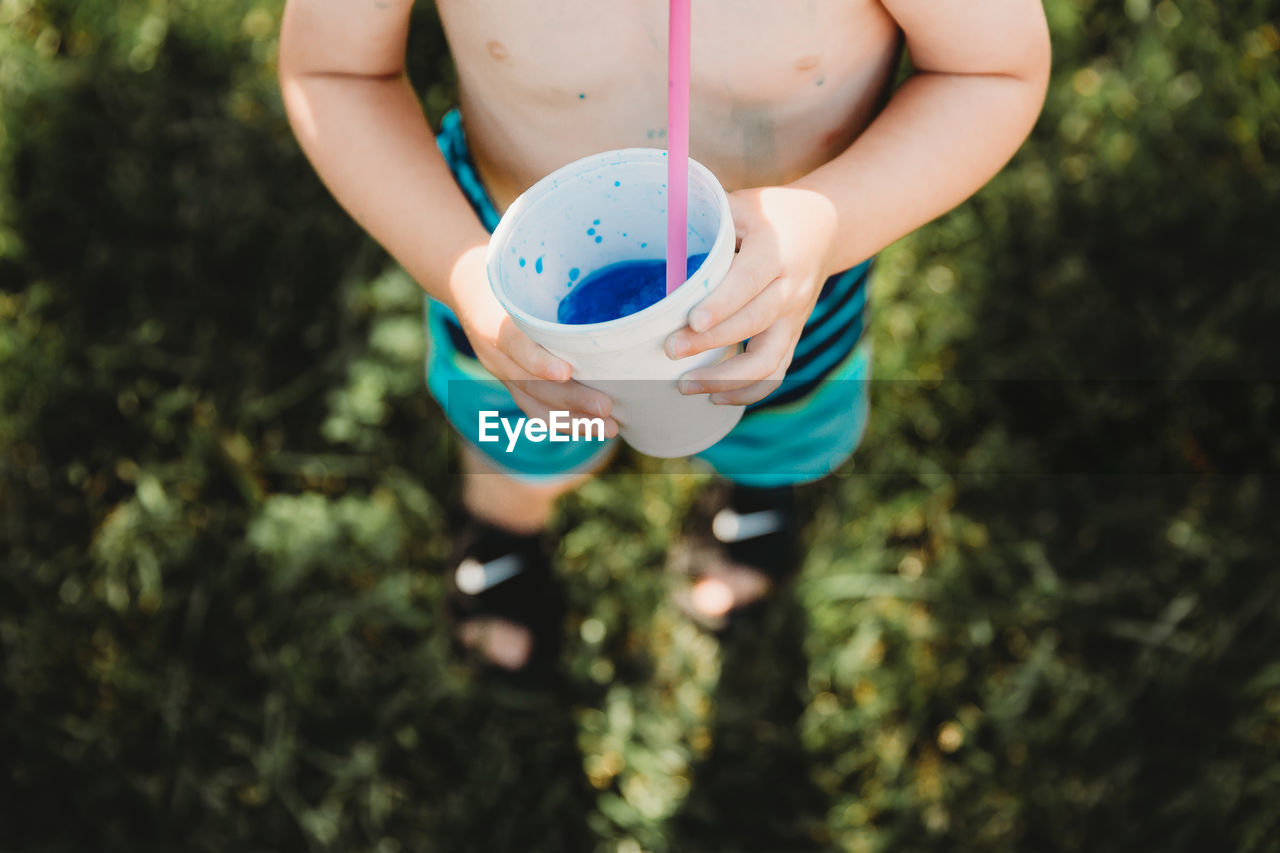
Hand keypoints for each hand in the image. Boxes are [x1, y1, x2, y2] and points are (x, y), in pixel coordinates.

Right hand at [450, 245, 618, 435]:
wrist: (467, 289)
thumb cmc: (508, 280)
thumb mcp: (522, 279)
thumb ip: (553, 295)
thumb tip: (606, 307)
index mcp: (496, 323)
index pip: (514, 345)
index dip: (537, 362)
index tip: (565, 372)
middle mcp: (496, 355)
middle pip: (531, 384)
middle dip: (571, 401)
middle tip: (607, 408)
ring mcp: (502, 374)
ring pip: (534, 405)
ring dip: (573, 421)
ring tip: (609, 428)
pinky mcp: (510, 384)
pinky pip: (534, 410)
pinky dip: (564, 422)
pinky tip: (592, 426)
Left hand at [664, 186, 838, 405]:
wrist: (823, 228)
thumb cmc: (770, 214)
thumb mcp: (743, 204)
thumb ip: (707, 217)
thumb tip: (657, 221)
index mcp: (774, 251)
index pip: (750, 281)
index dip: (723, 304)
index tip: (693, 321)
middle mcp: (789, 289)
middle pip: (753, 324)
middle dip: (711, 343)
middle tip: (669, 350)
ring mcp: (793, 319)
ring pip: (768, 360)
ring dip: (727, 379)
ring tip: (685, 386)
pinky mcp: (792, 337)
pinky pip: (775, 374)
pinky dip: (747, 393)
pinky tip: (713, 399)